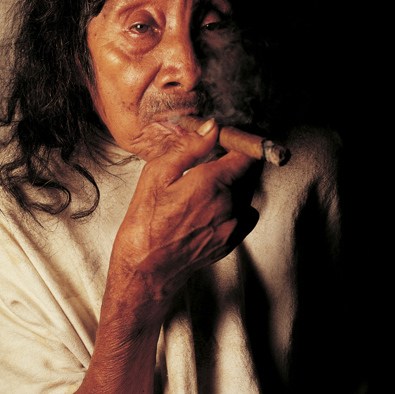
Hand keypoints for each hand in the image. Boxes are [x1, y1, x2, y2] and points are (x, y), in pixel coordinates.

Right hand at [110, 119, 259, 305]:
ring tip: (204, 190)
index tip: (231, 140)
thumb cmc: (146, 220)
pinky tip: (210, 208)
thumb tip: (212, 127)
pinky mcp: (233, 241)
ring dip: (234, 185)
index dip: (241, 143)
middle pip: (248, 173)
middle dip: (233, 163)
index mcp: (212, 183)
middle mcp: (230, 204)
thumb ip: (190, 147)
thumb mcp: (157, 173)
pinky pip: (245, 214)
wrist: (146, 266)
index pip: (247, 154)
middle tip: (208, 165)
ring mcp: (234, 225)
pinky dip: (234, 206)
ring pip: (246, 193)